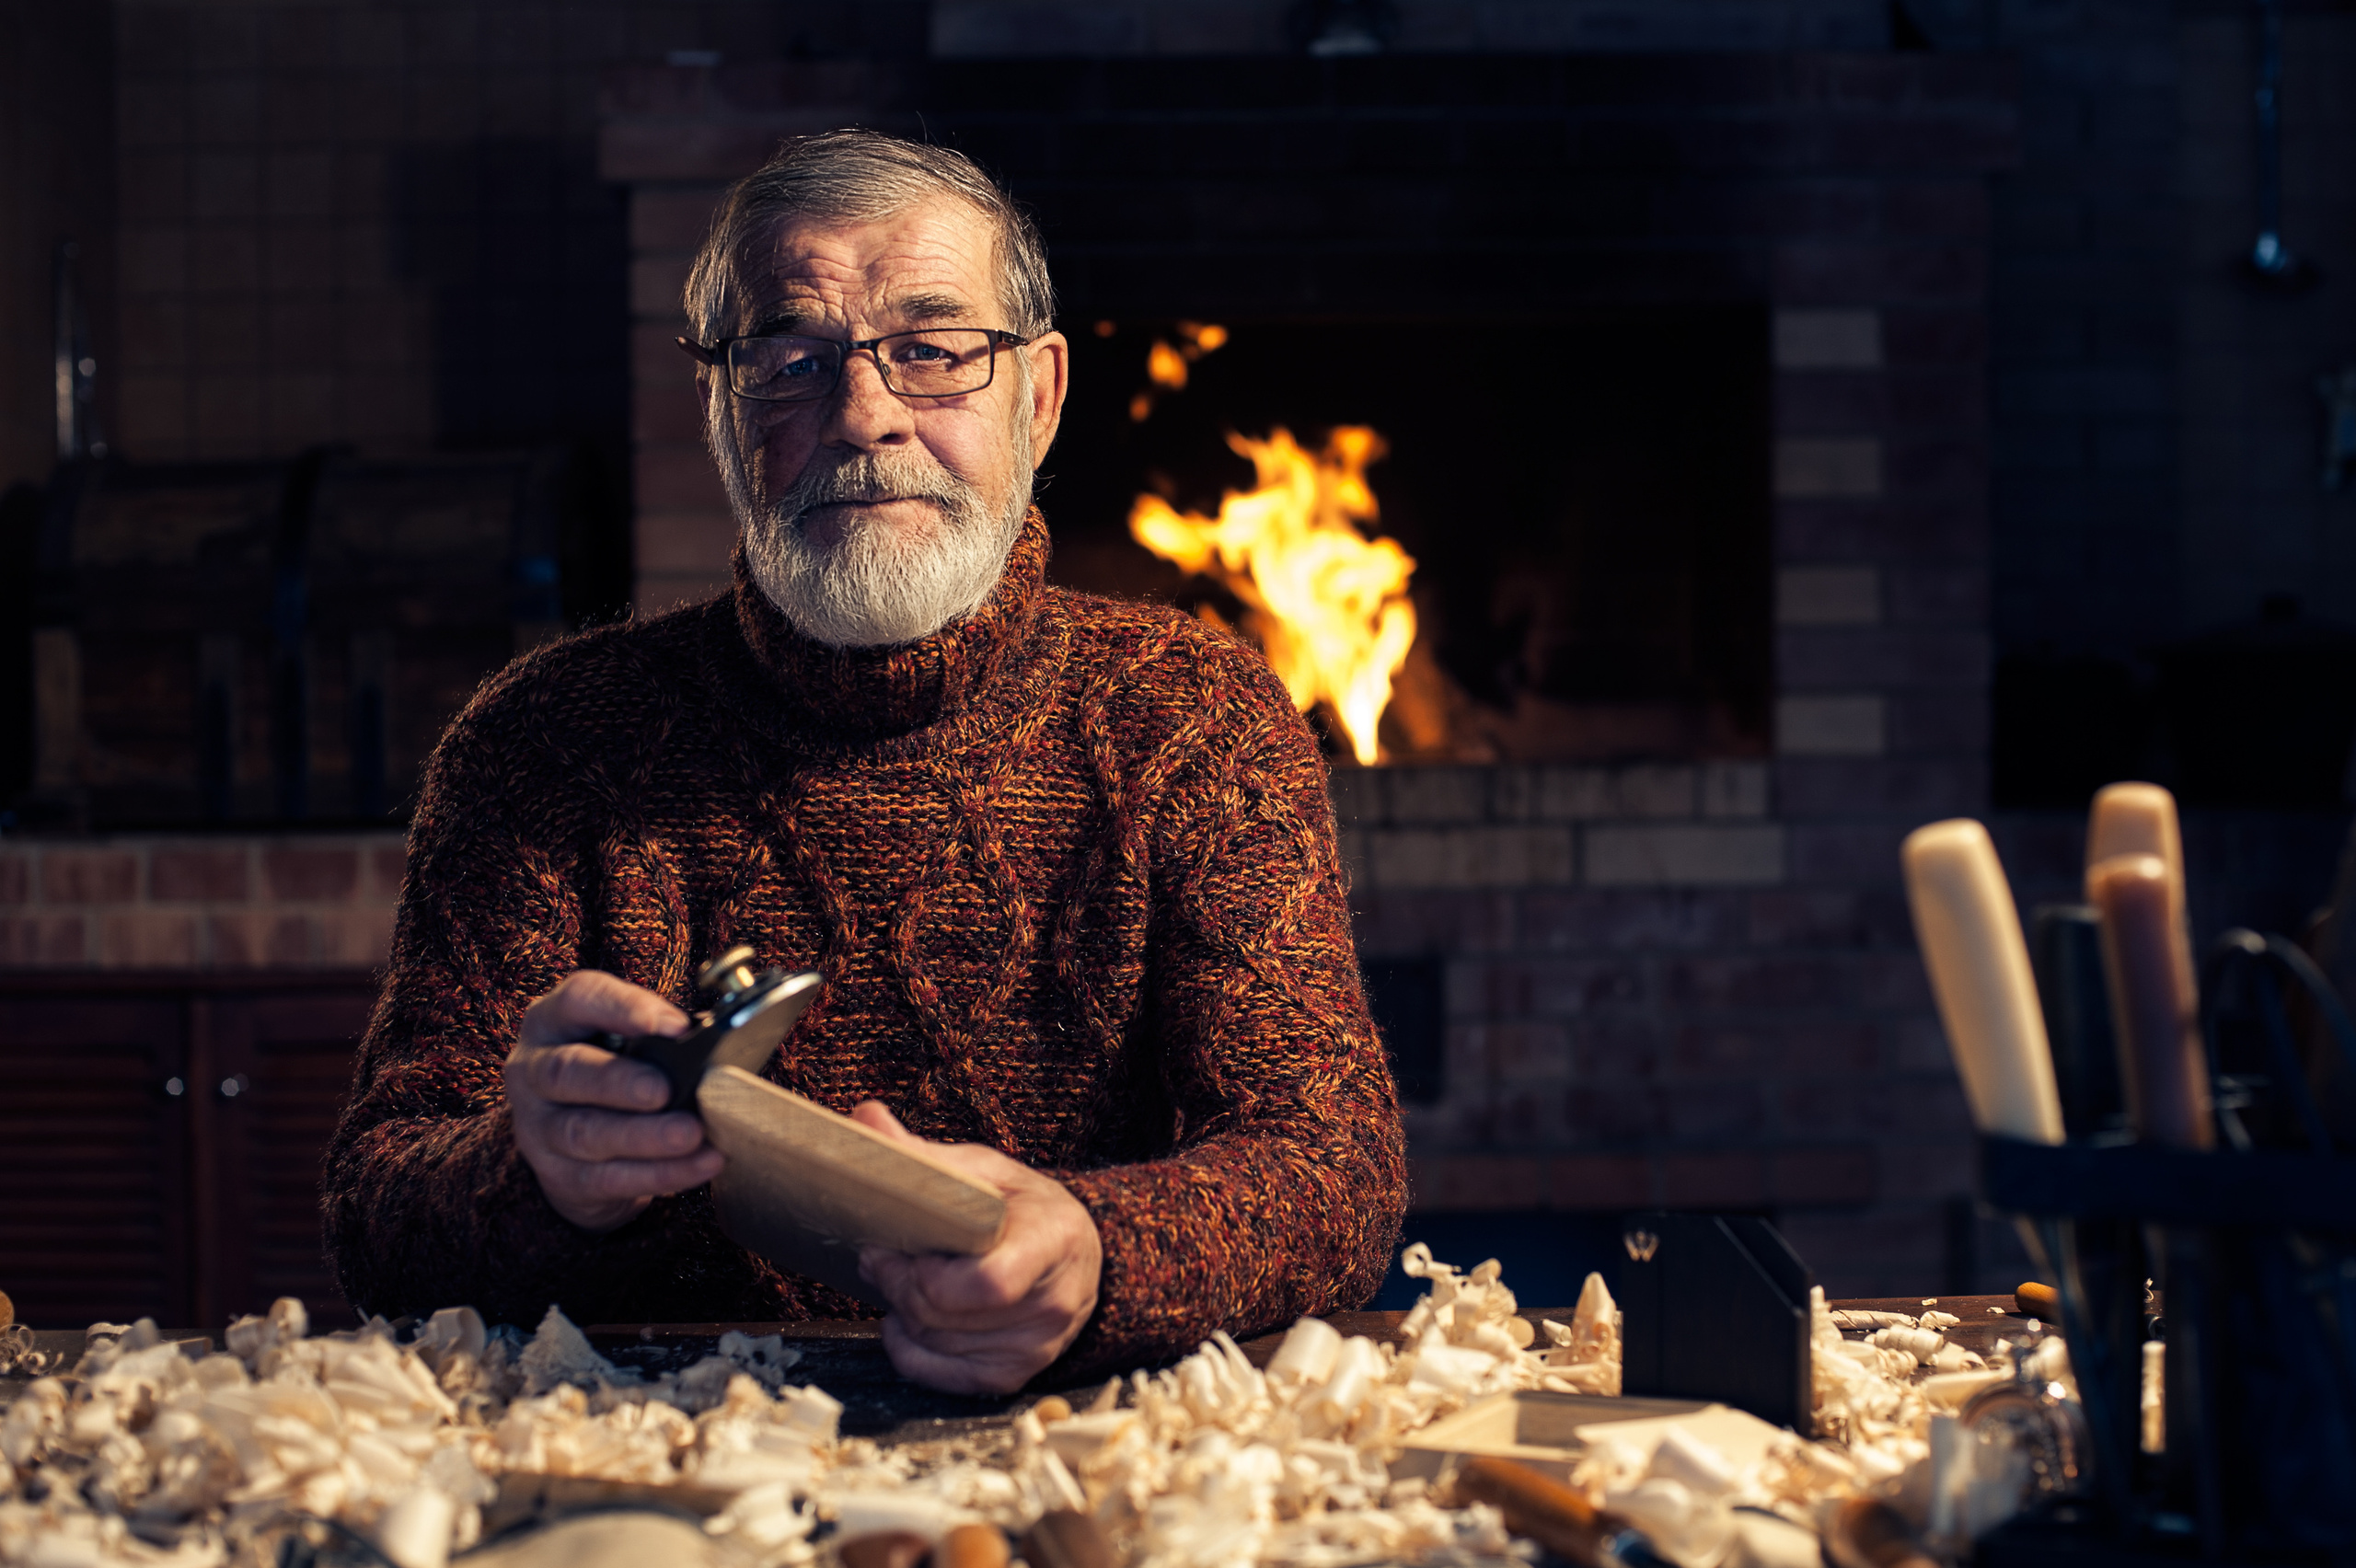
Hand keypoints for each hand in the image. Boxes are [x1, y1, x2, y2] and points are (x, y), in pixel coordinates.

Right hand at [507, 970, 722, 1231]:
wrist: (574, 1144)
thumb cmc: (614, 1071)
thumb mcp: (622, 1042)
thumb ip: (656, 1038)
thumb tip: (708, 1046)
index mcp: (553, 1022)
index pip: (578, 999)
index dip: (624, 1008)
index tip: (677, 1026)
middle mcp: (534, 1071)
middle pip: (566, 1071)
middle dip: (618, 1081)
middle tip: (664, 1089)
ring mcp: (539, 1127)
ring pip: (584, 1132)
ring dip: (643, 1136)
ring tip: (691, 1133)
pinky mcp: (559, 1176)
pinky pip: (607, 1179)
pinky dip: (659, 1172)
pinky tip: (699, 1163)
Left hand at [851, 1102, 1101, 1394]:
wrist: (1076, 1258)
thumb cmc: (1025, 1210)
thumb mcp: (986, 1171)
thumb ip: (926, 1155)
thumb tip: (865, 1118)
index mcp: (1054, 1239)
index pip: (989, 1282)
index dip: (928, 1272)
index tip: (899, 1243)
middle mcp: (1055, 1303)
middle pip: (946, 1313)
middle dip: (898, 1282)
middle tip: (880, 1254)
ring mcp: (1036, 1347)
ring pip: (934, 1343)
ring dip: (901, 1311)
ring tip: (899, 1277)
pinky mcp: (1012, 1376)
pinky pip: (937, 1374)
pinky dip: (908, 1348)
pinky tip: (907, 1319)